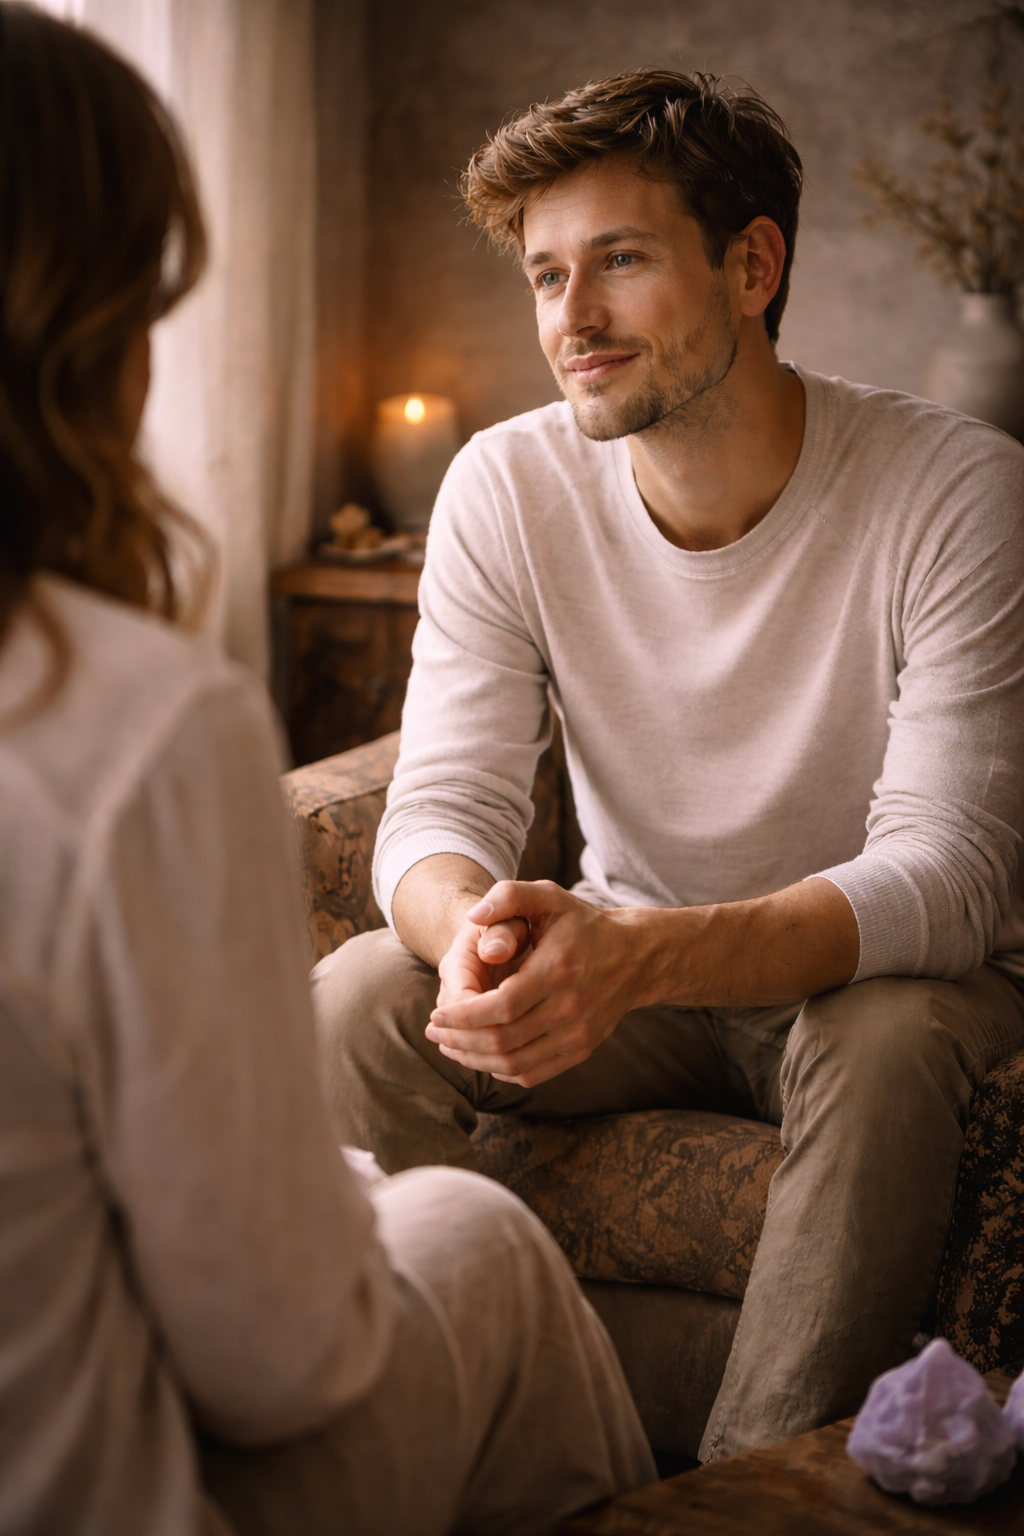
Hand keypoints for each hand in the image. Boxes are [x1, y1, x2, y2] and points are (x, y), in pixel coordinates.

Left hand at [426, 880, 650, 1087]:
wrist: (636, 956)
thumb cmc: (582, 923)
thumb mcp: (549, 896)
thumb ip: (509, 896)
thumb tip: (473, 916)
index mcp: (556, 970)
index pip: (500, 1007)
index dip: (462, 1017)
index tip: (436, 1014)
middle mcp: (570, 1007)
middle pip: (503, 1040)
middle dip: (459, 1039)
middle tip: (433, 1031)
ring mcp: (578, 1033)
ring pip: (515, 1063)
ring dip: (474, 1060)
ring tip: (449, 1046)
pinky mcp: (581, 1049)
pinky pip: (533, 1073)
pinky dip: (501, 1071)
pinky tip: (481, 1058)